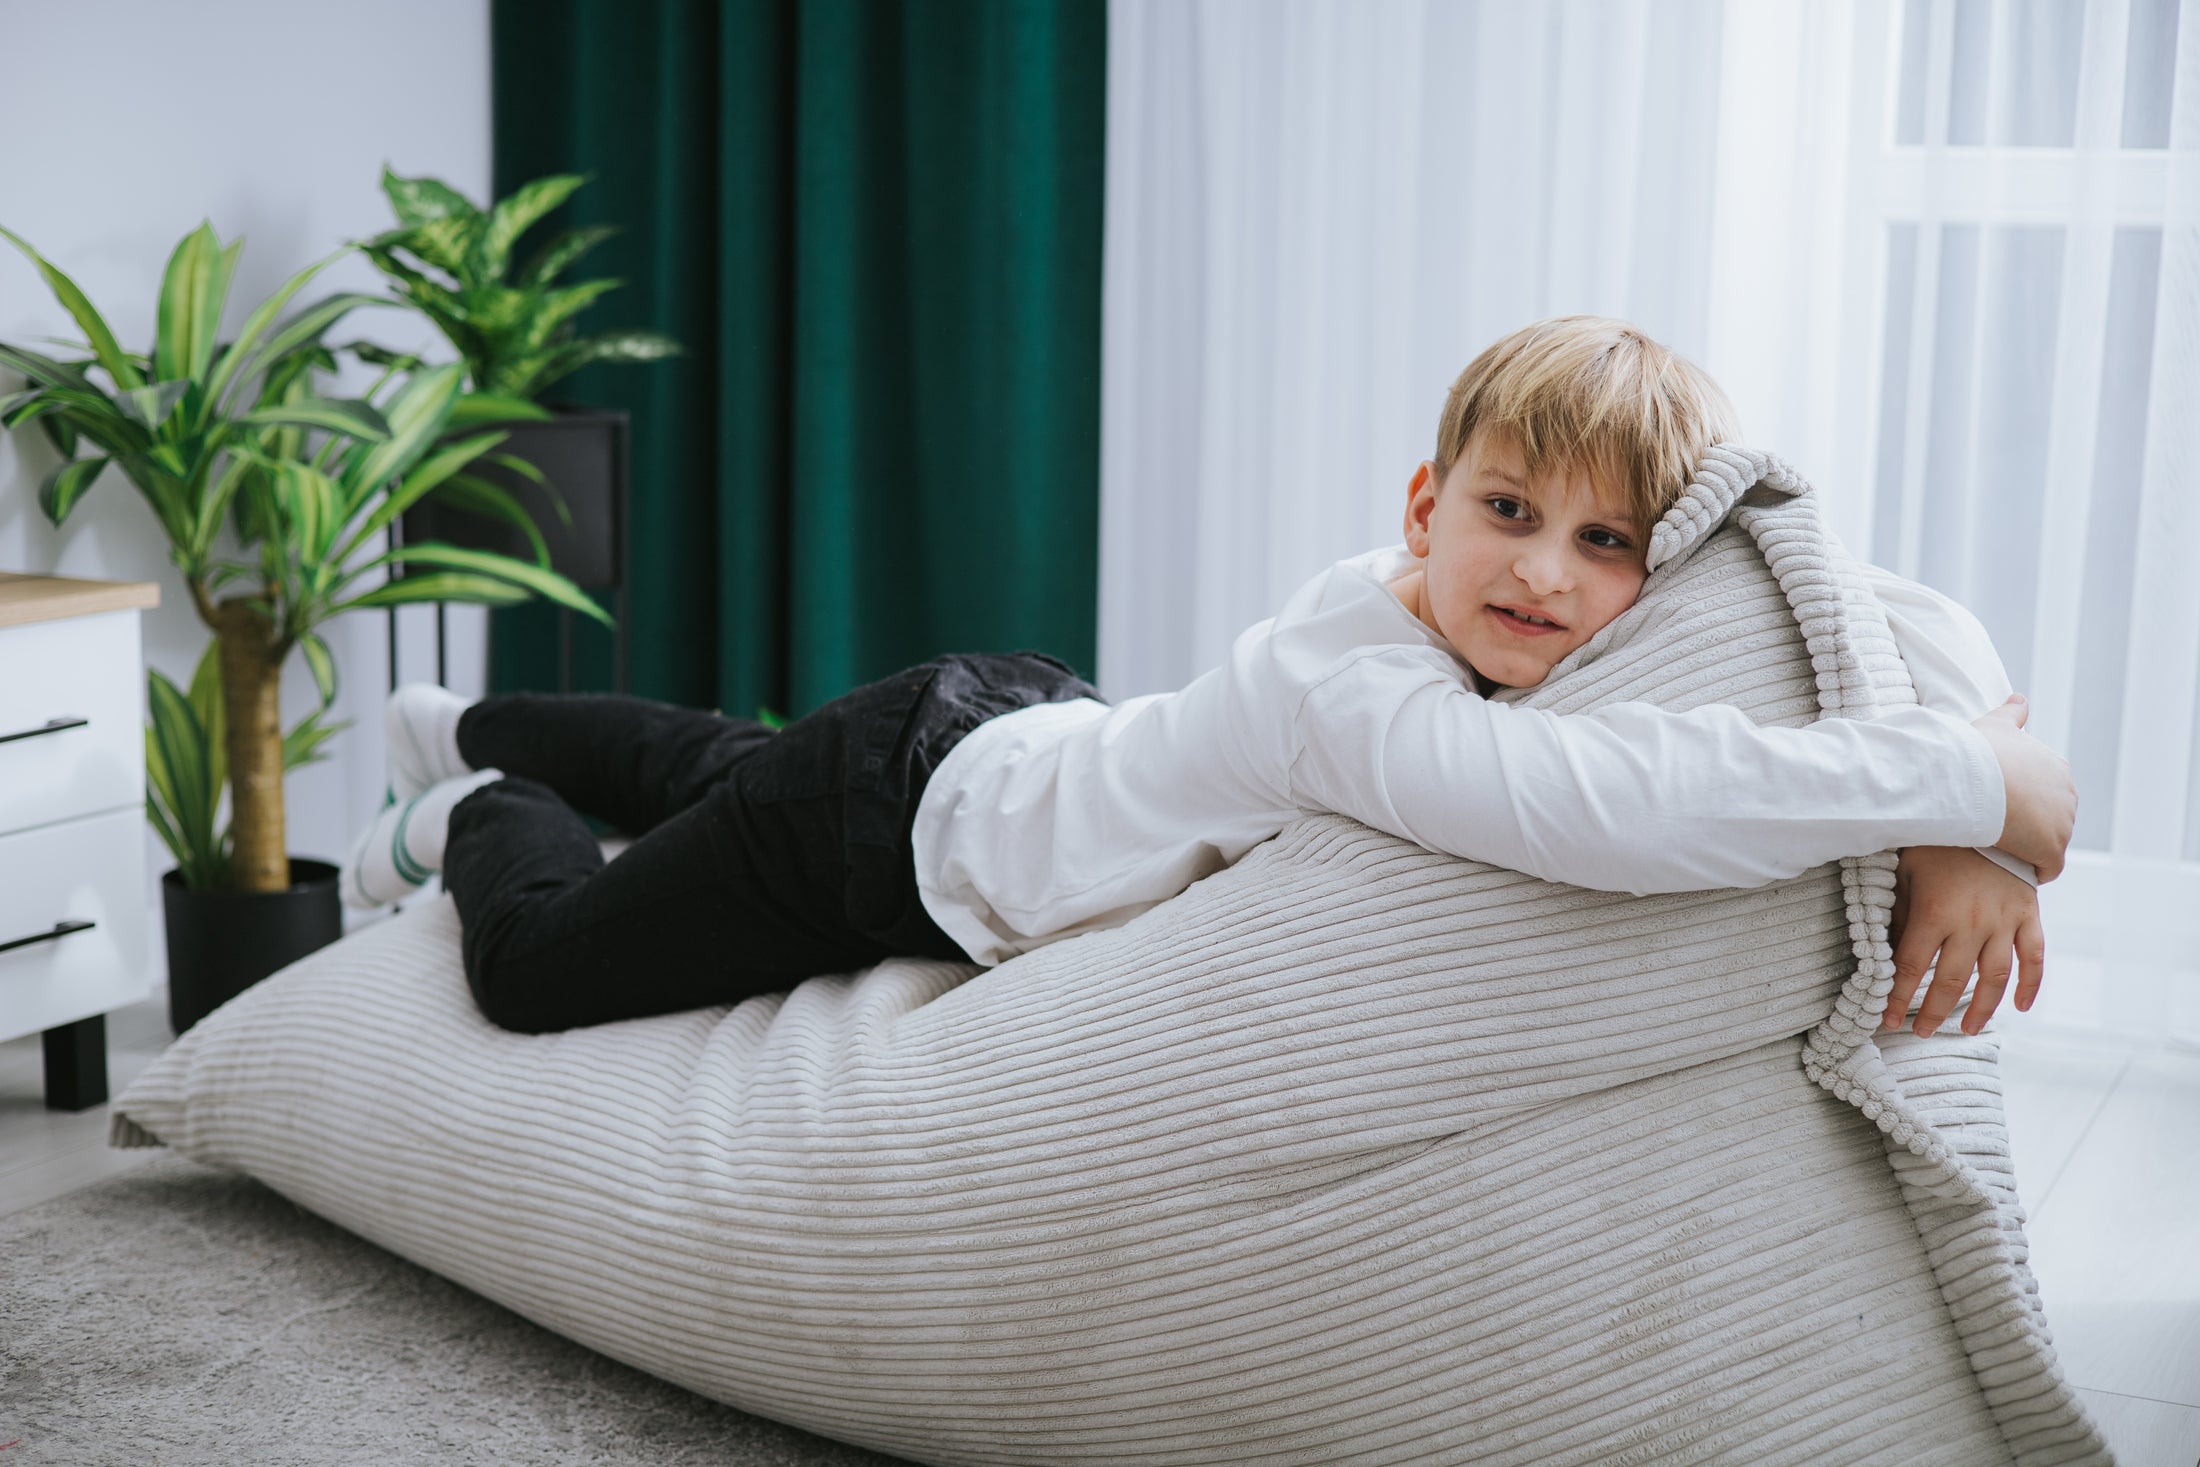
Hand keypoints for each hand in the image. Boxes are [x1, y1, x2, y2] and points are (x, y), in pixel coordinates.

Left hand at [1882, 845, 2045, 1036]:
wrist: (1988, 811)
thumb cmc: (1937, 843)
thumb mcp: (1905, 871)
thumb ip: (1899, 912)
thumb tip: (1887, 949)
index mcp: (1934, 912)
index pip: (1909, 967)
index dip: (1896, 997)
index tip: (1886, 1020)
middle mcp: (1970, 922)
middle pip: (1949, 980)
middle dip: (1932, 1011)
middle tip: (1920, 1032)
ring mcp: (2004, 920)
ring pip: (1993, 977)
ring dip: (1980, 1009)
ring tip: (1965, 1029)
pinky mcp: (2028, 914)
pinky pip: (2034, 957)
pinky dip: (2030, 985)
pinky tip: (2019, 1006)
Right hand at [1971, 695, 2075, 880]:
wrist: (1973, 779)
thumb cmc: (1978, 752)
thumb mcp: (1996, 725)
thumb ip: (2012, 713)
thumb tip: (2020, 698)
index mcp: (2058, 769)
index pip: (2046, 792)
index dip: (2023, 803)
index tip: (1998, 809)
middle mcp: (2069, 795)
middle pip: (2051, 819)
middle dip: (2030, 828)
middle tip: (1996, 832)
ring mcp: (2064, 824)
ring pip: (2049, 844)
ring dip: (2031, 851)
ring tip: (2002, 854)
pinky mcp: (2052, 851)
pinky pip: (2048, 869)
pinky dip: (2035, 872)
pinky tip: (2015, 872)